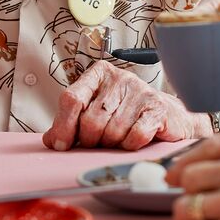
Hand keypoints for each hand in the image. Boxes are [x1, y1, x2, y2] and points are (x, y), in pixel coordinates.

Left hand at [43, 60, 197, 150]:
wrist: (168, 118)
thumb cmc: (127, 115)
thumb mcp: (95, 113)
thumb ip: (71, 124)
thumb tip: (51, 140)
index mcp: (99, 74)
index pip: (71, 98)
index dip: (64, 126)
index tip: (62, 145)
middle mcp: (119, 78)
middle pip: (91, 120)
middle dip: (92, 140)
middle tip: (99, 143)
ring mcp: (140, 91)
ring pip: (112, 131)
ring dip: (112, 144)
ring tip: (119, 139)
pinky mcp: (157, 108)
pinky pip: (134, 137)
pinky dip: (130, 146)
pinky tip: (133, 141)